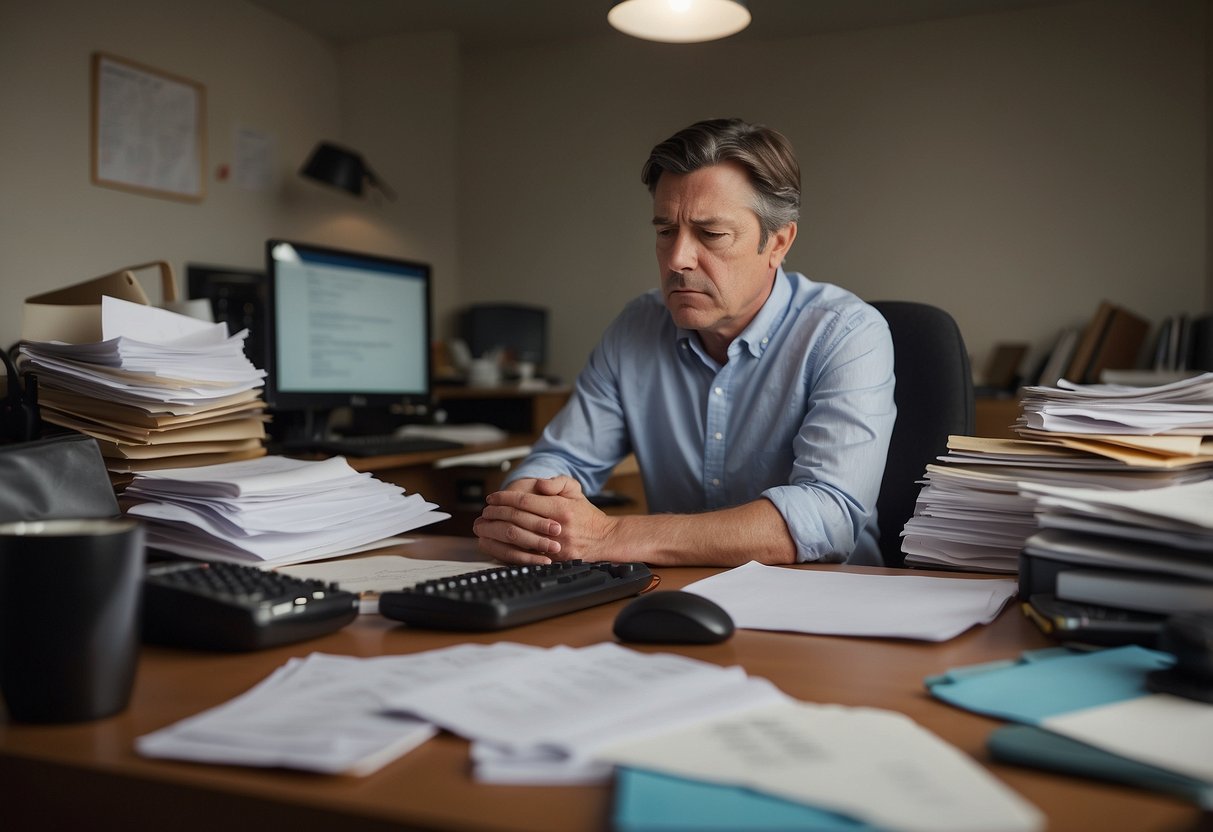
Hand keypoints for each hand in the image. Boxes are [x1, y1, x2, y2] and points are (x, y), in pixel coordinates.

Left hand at [473, 476, 618, 564]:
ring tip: (488, 525)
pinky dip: (509, 548)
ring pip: (519, 538)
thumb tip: (538, 483)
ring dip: (499, 530)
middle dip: (497, 513)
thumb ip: (557, 482)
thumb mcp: (575, 490)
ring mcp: (555, 546)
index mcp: (561, 508)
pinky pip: (527, 555)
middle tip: (486, 510)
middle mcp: (557, 527)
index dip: (504, 498)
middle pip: (518, 519)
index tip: (492, 497)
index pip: (525, 501)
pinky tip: (498, 543)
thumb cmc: (587, 514)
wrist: (605, 539)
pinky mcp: (554, 560)